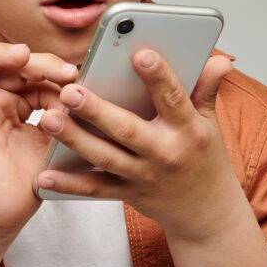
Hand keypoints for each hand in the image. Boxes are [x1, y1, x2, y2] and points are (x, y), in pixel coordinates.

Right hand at [0, 43, 77, 239]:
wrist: (10, 213)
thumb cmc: (31, 177)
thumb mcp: (57, 139)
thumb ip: (66, 113)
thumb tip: (85, 89)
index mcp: (18, 100)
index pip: (34, 72)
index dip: (55, 70)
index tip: (78, 78)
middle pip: (9, 63)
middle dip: (38, 62)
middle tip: (65, 72)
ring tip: (21, 54)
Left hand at [34, 49, 241, 241]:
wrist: (206, 212)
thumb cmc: (204, 158)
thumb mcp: (210, 123)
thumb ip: (207, 89)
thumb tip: (221, 60)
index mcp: (189, 129)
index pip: (174, 99)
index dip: (159, 76)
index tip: (140, 53)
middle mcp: (165, 153)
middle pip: (128, 130)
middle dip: (97, 111)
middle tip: (71, 91)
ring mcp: (144, 176)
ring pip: (105, 157)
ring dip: (75, 139)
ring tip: (49, 119)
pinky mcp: (128, 193)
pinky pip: (95, 189)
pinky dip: (69, 185)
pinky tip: (44, 176)